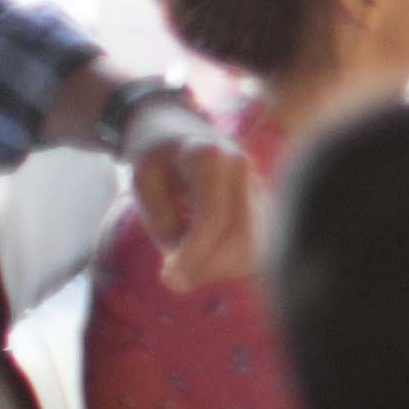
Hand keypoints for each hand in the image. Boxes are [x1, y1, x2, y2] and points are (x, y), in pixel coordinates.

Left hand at [132, 131, 261, 292]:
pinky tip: (203, 255)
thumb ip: (163, 226)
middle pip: (241, 238)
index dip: (194, 255)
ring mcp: (260, 188)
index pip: (213, 217)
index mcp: (211, 157)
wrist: (178, 129)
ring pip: (254, 249)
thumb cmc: (155, 157)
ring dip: (217, 269)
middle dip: (207, 267)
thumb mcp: (143, 185)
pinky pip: (256, 249)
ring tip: (185, 262)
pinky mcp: (265, 206)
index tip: (168, 280)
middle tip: (172, 278)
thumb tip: (181, 274)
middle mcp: (245, 171)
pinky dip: (228, 264)